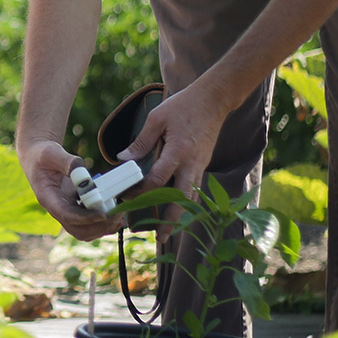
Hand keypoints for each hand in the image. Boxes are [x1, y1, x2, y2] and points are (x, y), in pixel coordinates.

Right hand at [18, 137, 124, 240]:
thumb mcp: (52, 153)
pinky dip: (102, 222)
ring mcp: (66, 210)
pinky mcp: (75, 208)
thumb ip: (67, 161)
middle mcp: (57, 209)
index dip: (85, 218)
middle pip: (77, 230)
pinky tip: (115, 213)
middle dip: (97, 227)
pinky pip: (88, 223)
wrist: (38, 158)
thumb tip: (82, 169)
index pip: (66, 215)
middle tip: (116, 216)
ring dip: (102, 228)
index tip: (103, 215)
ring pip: (84, 231)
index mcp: (48, 198)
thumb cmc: (43, 155)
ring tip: (118, 216)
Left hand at [116, 82, 230, 239]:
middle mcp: (192, 163)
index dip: (141, 191)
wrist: (214, 100)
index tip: (126, 197)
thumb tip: (123, 160)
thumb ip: (141, 142)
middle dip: (171, 220)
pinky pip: (193, 189)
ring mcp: (200, 166)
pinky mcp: (202, 165)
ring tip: (167, 232)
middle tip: (160, 237)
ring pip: (189, 197)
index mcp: (178, 151)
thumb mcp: (157, 118)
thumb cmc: (184, 106)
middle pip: (180, 199)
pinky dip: (185, 203)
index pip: (158, 179)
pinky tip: (177, 212)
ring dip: (179, 216)